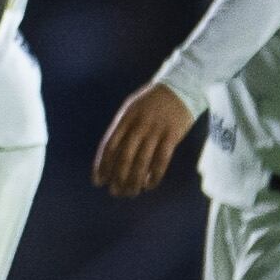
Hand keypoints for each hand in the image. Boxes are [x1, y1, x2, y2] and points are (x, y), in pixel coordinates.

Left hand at [92, 81, 196, 196]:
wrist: (181, 86)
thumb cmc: (153, 99)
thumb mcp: (132, 108)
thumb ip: (123, 128)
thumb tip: (112, 152)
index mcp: (125, 118)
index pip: (110, 146)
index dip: (103, 165)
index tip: (98, 180)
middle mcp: (138, 125)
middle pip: (124, 156)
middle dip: (117, 177)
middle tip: (114, 192)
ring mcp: (155, 131)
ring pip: (141, 161)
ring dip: (134, 180)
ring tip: (129, 193)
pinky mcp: (172, 136)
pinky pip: (161, 160)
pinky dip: (154, 175)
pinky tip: (149, 185)